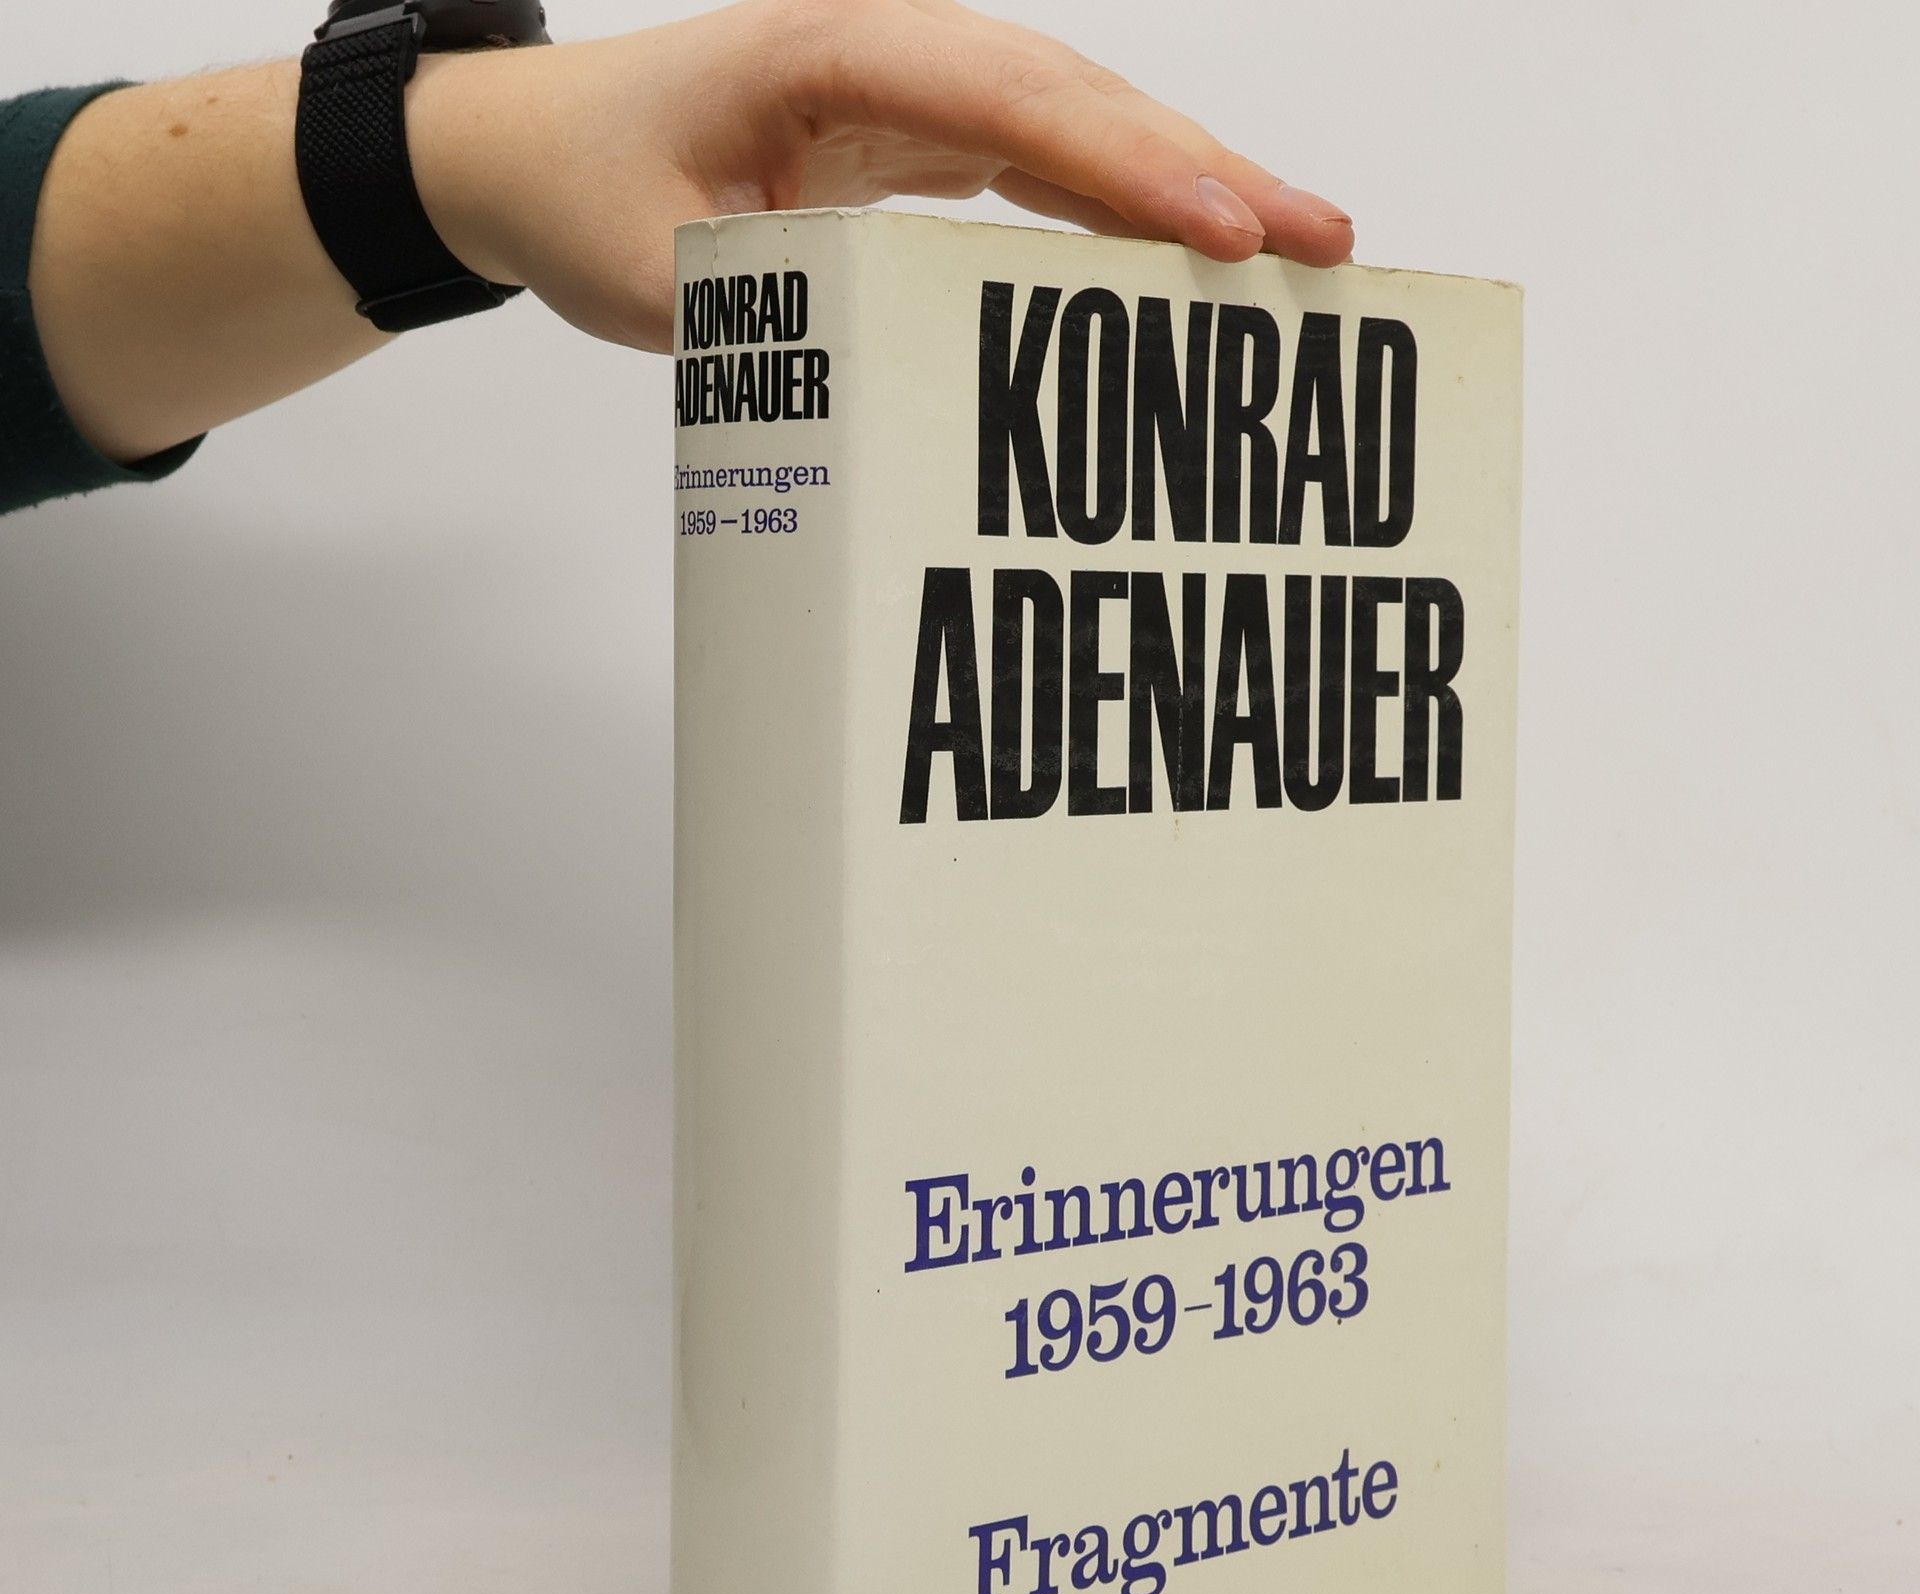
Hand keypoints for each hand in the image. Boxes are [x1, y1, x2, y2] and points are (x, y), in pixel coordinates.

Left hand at [410, 0, 1353, 351]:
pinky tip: (1193, 251)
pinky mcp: (918, 136)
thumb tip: (897, 399)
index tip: (1215, 229)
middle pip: (1076, 98)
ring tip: (1296, 245)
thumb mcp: (654, 277)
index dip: (1122, 163)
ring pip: (1078, 125)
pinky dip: (1121, 206)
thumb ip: (778, 322)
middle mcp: (887, 51)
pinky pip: (1042, 163)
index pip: (1005, 98)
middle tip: (1316, 240)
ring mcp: (911, 90)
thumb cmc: (582, 191)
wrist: (527, 153)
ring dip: (1185, 183)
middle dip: (1200, 168)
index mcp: (824, 51)